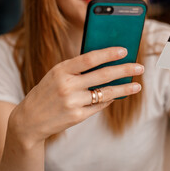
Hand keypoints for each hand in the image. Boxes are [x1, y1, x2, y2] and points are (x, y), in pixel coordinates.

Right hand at [8, 47, 143, 147]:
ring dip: (124, 89)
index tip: (125, 50)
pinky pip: (99, 105)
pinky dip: (109, 99)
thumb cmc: (47, 91)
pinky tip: (117, 95)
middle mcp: (67, 85)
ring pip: (106, 93)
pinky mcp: (77, 116)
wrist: (29, 120)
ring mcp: (72, 102)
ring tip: (137, 86)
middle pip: (103, 75)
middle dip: (125, 70)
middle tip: (140, 67)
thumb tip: (108, 62)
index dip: (108, 53)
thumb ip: (78, 68)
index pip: (89, 58)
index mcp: (61, 70)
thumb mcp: (56, 75)